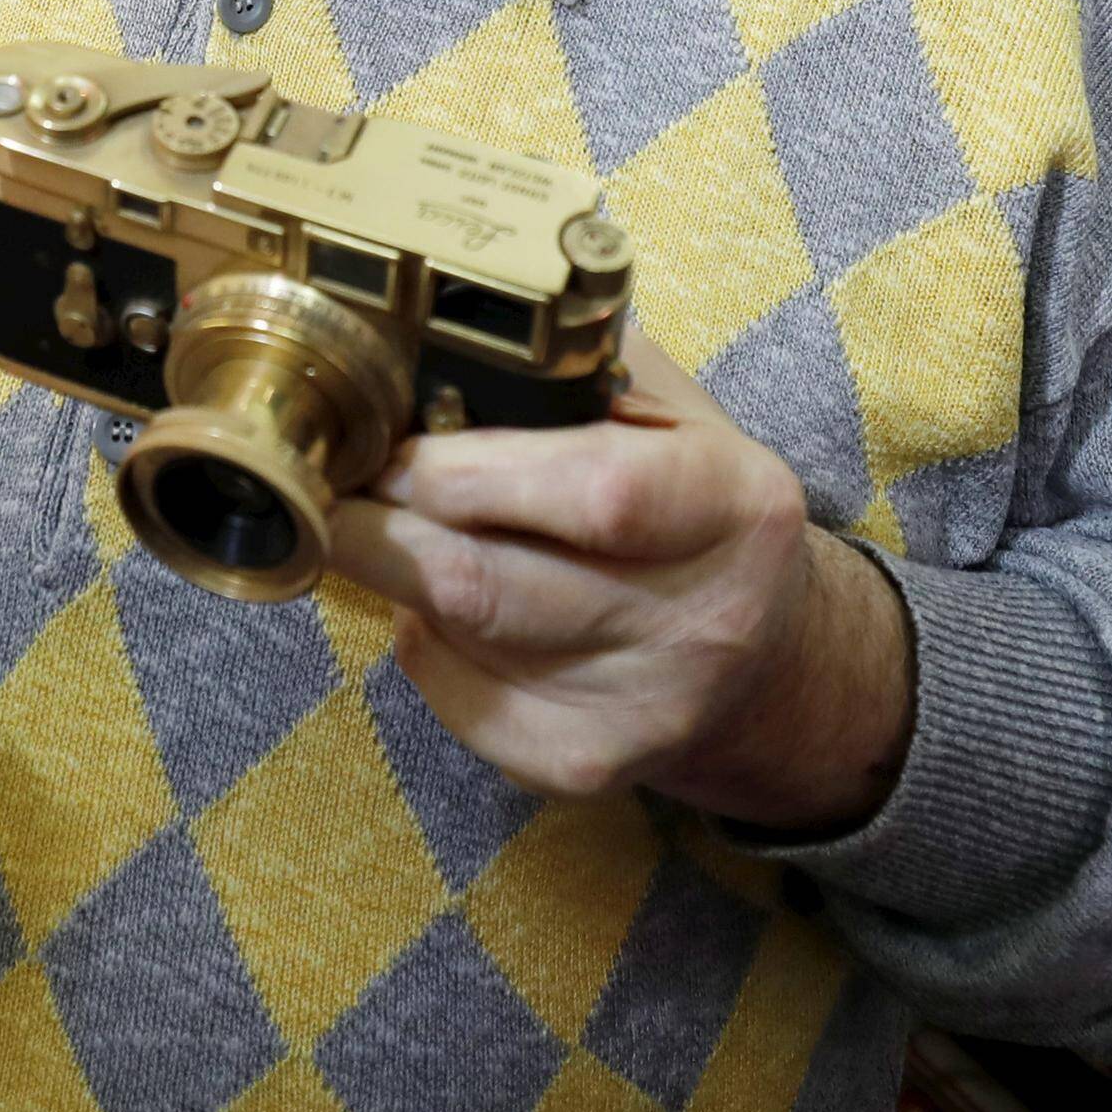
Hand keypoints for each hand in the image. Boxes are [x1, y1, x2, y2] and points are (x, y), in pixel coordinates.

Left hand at [323, 330, 912, 833]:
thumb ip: (576, 374)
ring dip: (395, 577)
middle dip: (384, 527)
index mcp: (733, 505)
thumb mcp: (679, 416)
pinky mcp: (591, 765)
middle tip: (336, 487)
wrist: (775, 664)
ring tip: (383, 531)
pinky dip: (423, 646)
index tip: (391, 446)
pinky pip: (459, 703)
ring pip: (460, 638)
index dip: (465, 471)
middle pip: (490, 583)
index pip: (589, 492)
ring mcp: (645, 705)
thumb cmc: (700, 512)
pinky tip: (436, 610)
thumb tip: (435, 346)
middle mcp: (700, 617)